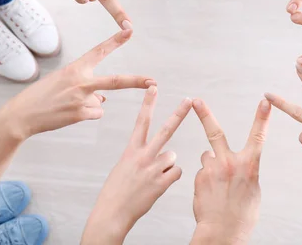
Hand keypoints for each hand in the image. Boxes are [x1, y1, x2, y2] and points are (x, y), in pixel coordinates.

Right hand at [0, 30, 154, 139]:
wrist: (22, 115)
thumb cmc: (42, 96)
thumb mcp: (62, 82)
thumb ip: (85, 86)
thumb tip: (104, 100)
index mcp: (75, 68)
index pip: (99, 51)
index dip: (116, 40)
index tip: (130, 30)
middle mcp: (81, 81)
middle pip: (115, 81)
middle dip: (136, 81)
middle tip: (153, 81)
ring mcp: (81, 99)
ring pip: (101, 102)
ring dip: (89, 105)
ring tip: (67, 105)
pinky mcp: (80, 114)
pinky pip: (95, 113)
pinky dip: (86, 115)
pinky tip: (68, 114)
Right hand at [82, 87, 190, 243]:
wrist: (112, 213)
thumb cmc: (116, 192)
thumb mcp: (123, 167)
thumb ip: (141, 157)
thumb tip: (161, 155)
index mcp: (131, 150)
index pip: (141, 121)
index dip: (148, 103)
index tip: (153, 87)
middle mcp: (143, 156)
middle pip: (166, 130)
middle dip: (179, 113)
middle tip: (189, 100)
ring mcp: (153, 168)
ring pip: (172, 157)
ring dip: (167, 166)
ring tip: (153, 177)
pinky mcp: (161, 182)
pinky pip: (176, 172)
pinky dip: (170, 178)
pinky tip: (158, 185)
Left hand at [190, 99, 270, 244]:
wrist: (223, 232)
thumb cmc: (242, 215)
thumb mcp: (253, 189)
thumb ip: (246, 171)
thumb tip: (240, 163)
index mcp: (249, 165)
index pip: (258, 136)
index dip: (263, 117)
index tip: (265, 101)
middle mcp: (230, 163)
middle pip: (215, 132)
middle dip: (205, 114)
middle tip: (196, 101)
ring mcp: (212, 170)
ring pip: (208, 157)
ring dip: (211, 164)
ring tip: (217, 185)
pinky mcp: (199, 178)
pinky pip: (203, 171)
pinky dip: (206, 179)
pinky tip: (210, 193)